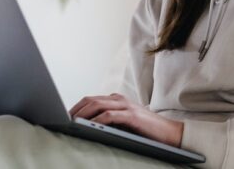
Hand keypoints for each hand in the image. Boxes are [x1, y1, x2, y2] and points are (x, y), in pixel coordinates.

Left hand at [69, 93, 183, 147]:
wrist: (169, 133)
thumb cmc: (145, 131)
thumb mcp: (123, 123)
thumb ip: (108, 121)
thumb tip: (85, 127)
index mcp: (117, 100)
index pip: (91, 100)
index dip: (76, 107)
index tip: (65, 118)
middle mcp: (120, 99)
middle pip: (91, 100)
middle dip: (75, 110)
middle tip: (63, 121)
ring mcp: (126, 106)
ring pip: (98, 105)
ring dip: (82, 114)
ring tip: (72, 123)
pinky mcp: (131, 116)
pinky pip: (110, 115)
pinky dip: (97, 120)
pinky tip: (90, 126)